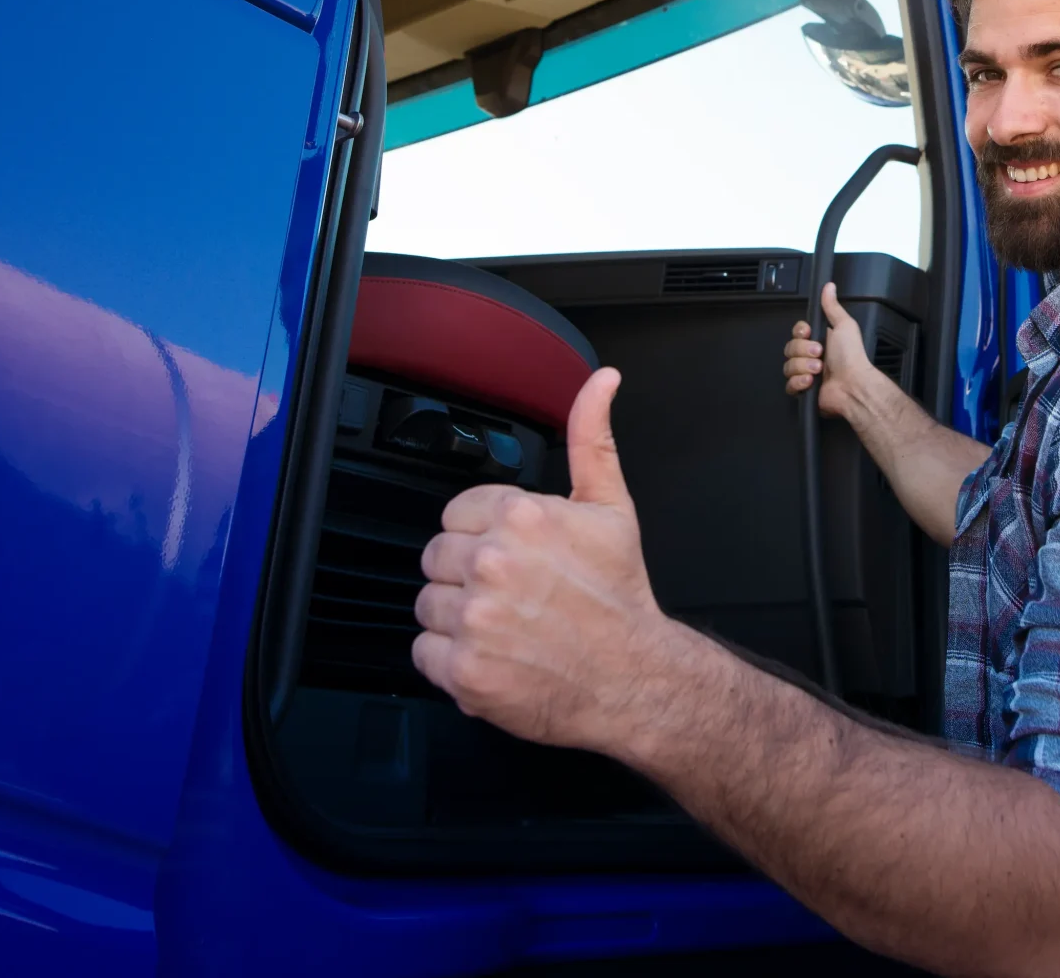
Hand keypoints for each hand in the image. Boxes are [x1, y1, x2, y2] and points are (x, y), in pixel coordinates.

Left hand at [410, 368, 682, 753]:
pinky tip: (494, 656)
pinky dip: (452, 660)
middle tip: (514, 595)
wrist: (635, 678)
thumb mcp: (611, 506)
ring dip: (457, 619)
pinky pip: (424, 653)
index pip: (456, 515)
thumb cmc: (619, 596)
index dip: (484, 537)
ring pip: (427, 605)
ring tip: (506, 627)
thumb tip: (600, 381)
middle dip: (469, 575)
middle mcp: (493, 563)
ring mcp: (476, 619)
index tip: (516, 558)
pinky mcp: (464, 670)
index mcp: (521, 516)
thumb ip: (591, 438)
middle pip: (437, 558)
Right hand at [781, 283, 886, 422]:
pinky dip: (799, 382)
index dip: (800, 332)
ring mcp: (806, 374)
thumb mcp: (844, 325)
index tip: (808, 333)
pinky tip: (811, 381)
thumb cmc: (852, 357)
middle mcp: (811, 357)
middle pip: (790, 348)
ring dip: (803, 367)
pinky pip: (789, 385)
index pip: (797, 333)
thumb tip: (829, 287)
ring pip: (788, 367)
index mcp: (820, 340)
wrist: (854, 385)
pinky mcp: (803, 391)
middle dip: (803, 351)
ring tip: (818, 369)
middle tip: (819, 353)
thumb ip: (832, 307)